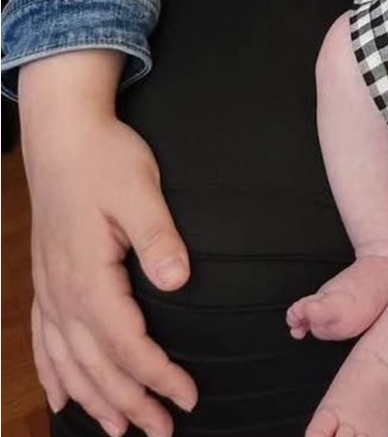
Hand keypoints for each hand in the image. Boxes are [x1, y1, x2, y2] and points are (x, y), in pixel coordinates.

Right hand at [20, 51, 196, 436]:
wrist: (63, 136)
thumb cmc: (106, 160)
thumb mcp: (139, 190)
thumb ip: (158, 237)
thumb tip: (177, 282)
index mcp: (88, 276)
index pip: (125, 342)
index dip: (156, 375)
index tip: (187, 396)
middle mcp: (63, 292)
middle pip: (96, 363)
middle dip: (131, 401)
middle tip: (164, 429)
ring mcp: (49, 288)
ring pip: (68, 360)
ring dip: (94, 398)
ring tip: (120, 429)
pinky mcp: (47, 280)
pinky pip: (43, 341)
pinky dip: (54, 373)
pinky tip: (63, 395)